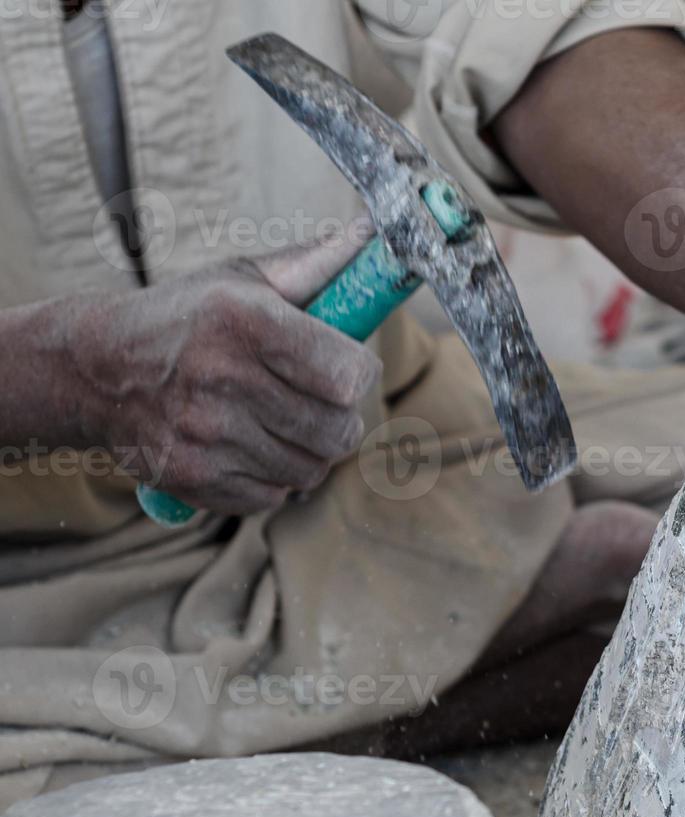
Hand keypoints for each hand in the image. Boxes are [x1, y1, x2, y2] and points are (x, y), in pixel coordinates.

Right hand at [66, 238, 381, 513]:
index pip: (347, 376)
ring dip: (310, 451)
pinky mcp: (192, 478)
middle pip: (338, 431)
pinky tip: (250, 447)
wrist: (92, 369)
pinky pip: (274, 496)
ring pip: (311, 470)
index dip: (359, 374)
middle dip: (342, 418)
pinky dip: (273, 478)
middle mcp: (222, 380)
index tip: (347, 367)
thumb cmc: (186, 317)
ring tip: (283, 423)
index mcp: (245, 322)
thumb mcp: (242, 278)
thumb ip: (316, 264)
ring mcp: (205, 435)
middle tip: (322, 402)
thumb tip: (374, 236)